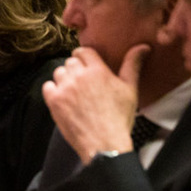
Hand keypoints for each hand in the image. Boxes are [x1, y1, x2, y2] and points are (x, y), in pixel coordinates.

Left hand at [42, 45, 148, 164]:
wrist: (104, 144)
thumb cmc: (119, 118)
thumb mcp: (130, 89)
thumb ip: (132, 65)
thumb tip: (143, 46)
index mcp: (97, 71)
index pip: (83, 51)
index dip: (84, 57)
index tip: (87, 65)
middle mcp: (79, 76)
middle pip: (71, 61)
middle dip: (76, 68)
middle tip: (83, 81)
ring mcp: (64, 89)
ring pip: (59, 72)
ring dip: (65, 78)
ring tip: (74, 91)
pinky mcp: (54, 101)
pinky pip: (48, 86)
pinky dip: (53, 90)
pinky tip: (63, 98)